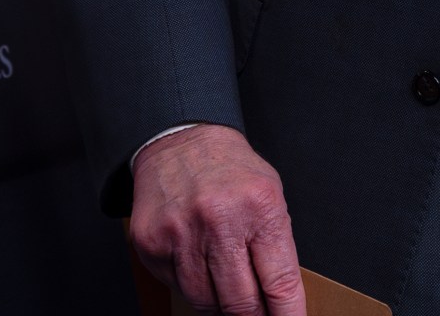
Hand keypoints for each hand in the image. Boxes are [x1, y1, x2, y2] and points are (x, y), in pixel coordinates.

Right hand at [129, 124, 305, 314]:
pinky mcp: (151, 242)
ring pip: (206, 302)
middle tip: (256, 313)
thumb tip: (281, 302)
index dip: (288, 315)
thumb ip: (277, 248)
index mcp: (258, 206)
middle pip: (241, 303)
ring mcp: (181, 232)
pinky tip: (198, 266)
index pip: (280, 283)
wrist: (179, 141)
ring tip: (226, 288)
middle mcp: (218, 219)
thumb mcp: (269, 196)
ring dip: (220, 305)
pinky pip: (177, 287)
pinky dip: (192, 287)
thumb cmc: (230, 171)